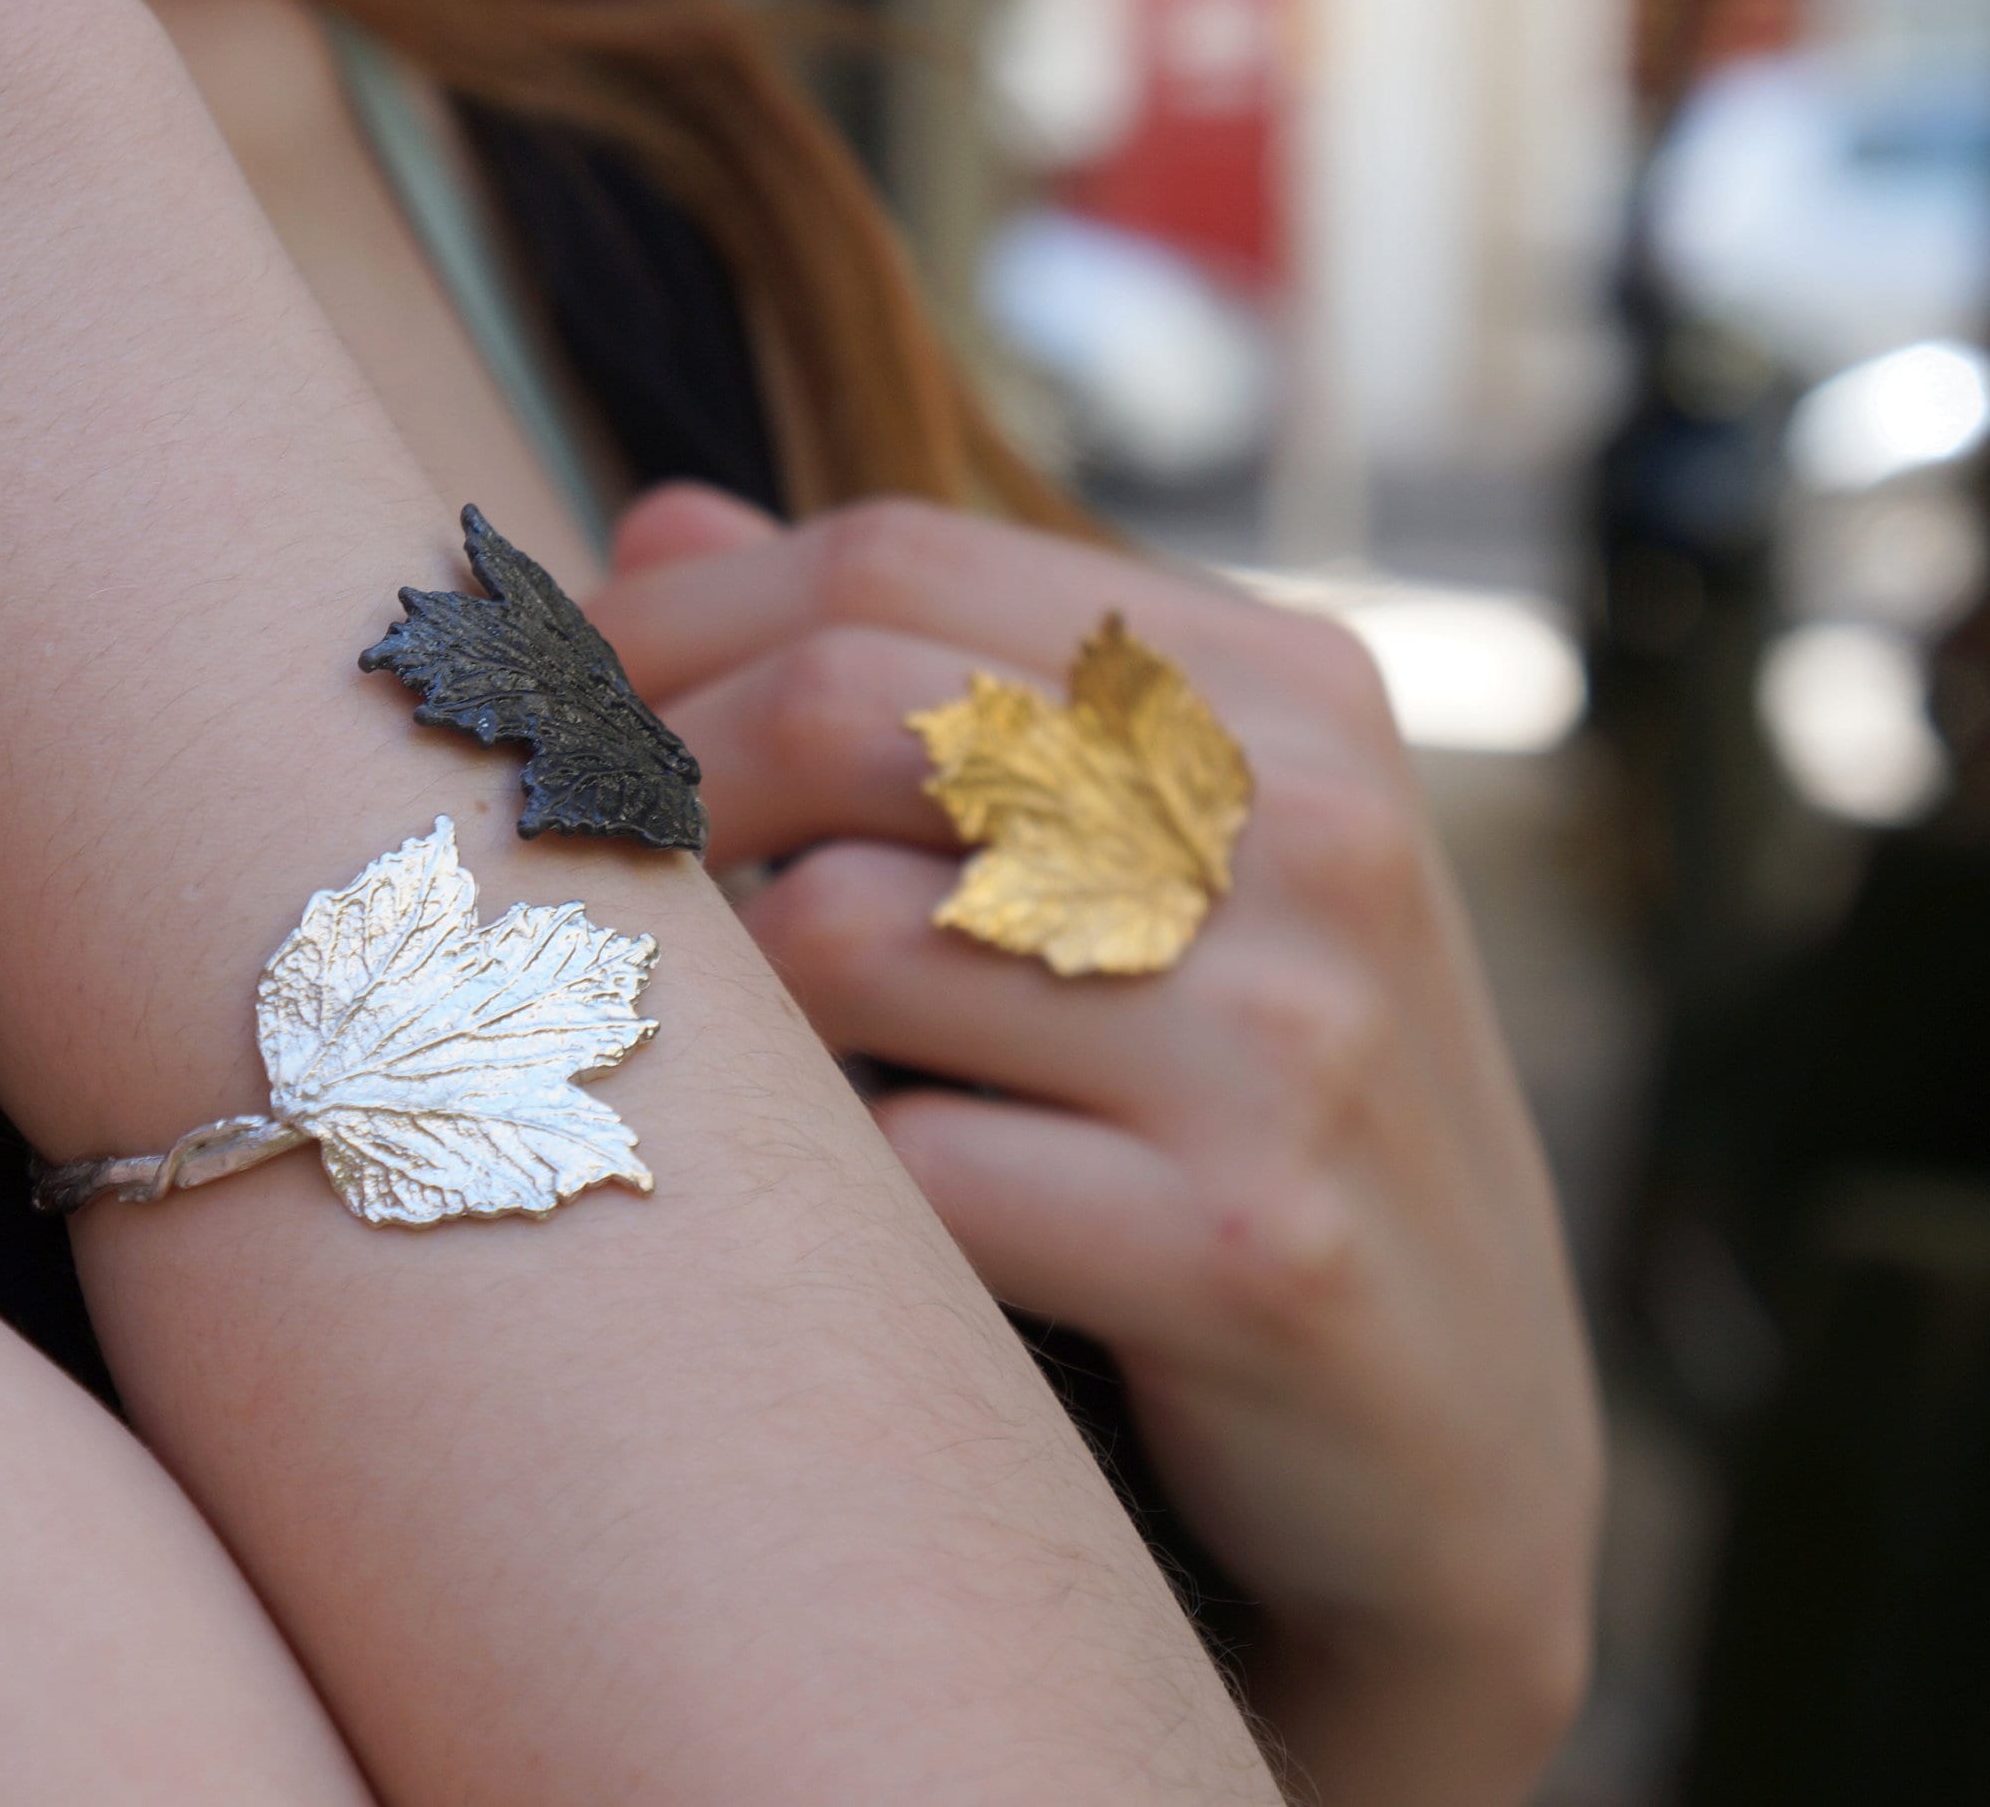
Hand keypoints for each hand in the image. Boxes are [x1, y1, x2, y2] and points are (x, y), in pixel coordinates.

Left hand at [593, 486, 1603, 1804]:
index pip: (891, 564)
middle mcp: (1312, 828)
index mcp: (1282, 696)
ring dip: (734, 1021)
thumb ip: (919, 692)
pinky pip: (907, 1168)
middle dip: (649, 790)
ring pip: (839, 936)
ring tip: (722, 1082)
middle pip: (851, 710)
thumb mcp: (1136, 874)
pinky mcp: (1250, 1246)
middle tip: (548, 886)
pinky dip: (829, 1205)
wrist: (1451, 1474)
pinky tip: (843, 1242)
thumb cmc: (1236, 1134)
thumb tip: (660, 514)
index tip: (538, 718)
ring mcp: (1296, 1037)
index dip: (663, 626)